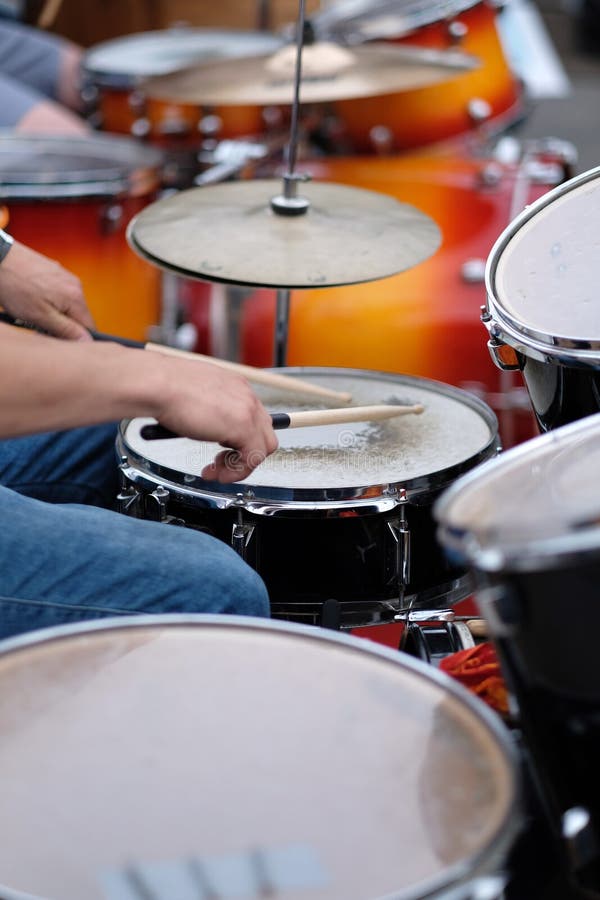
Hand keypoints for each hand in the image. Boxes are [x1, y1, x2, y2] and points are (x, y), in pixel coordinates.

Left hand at [0, 240, 94, 339]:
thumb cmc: (16, 287)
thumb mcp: (40, 316)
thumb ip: (66, 330)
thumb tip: (88, 341)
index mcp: (76, 297)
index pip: (90, 327)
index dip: (74, 338)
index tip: (56, 338)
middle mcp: (75, 284)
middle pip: (77, 316)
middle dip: (61, 325)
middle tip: (38, 325)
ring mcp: (65, 275)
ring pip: (66, 305)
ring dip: (53, 312)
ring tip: (31, 309)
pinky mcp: (54, 270)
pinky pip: (58, 293)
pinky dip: (47, 300)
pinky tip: (30, 297)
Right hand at [151, 355, 278, 482]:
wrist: (158, 385)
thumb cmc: (165, 388)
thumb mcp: (194, 397)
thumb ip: (208, 409)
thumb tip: (205, 425)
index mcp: (235, 386)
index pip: (252, 418)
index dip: (238, 439)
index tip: (221, 450)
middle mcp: (246, 396)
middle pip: (264, 433)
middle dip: (243, 453)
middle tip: (219, 462)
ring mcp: (248, 411)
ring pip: (263, 447)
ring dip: (240, 465)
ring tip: (216, 471)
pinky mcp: (244, 427)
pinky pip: (253, 458)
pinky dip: (238, 472)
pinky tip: (219, 474)